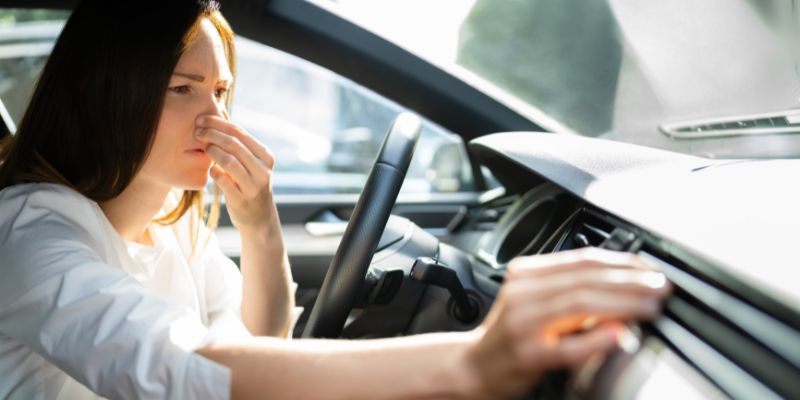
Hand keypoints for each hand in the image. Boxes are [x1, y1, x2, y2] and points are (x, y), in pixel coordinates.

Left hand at [195, 114, 276, 231]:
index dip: (219, 124)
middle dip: (212, 134)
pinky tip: (210, 169)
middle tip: (197, 131)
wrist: (259, 217)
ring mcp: (254, 186)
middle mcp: (263, 170)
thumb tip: (218, 114)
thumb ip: (238, 143)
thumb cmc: (249, 183)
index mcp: (265, 156)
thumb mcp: (251, 163)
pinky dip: (214, 172)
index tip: (201, 119)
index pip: (240, 133)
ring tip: (203, 148)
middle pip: (234, 145)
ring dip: (212, 152)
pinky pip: (224, 182)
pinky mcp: (242, 200)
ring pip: (229, 162)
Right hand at [464, 247, 670, 398]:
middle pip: (585, 279)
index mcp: (526, 273)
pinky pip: (567, 346)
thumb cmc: (510, 336)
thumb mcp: (536, 301)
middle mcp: (522, 292)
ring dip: (623, 303)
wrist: (474, 366)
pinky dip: (596, 338)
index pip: (582, 260)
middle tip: (660, 286)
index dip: (621, 262)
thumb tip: (624, 285)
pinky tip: (619, 334)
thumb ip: (570, 290)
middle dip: (630, 281)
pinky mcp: (527, 354)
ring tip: (651, 306)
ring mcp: (523, 322)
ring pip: (580, 303)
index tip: (650, 269)